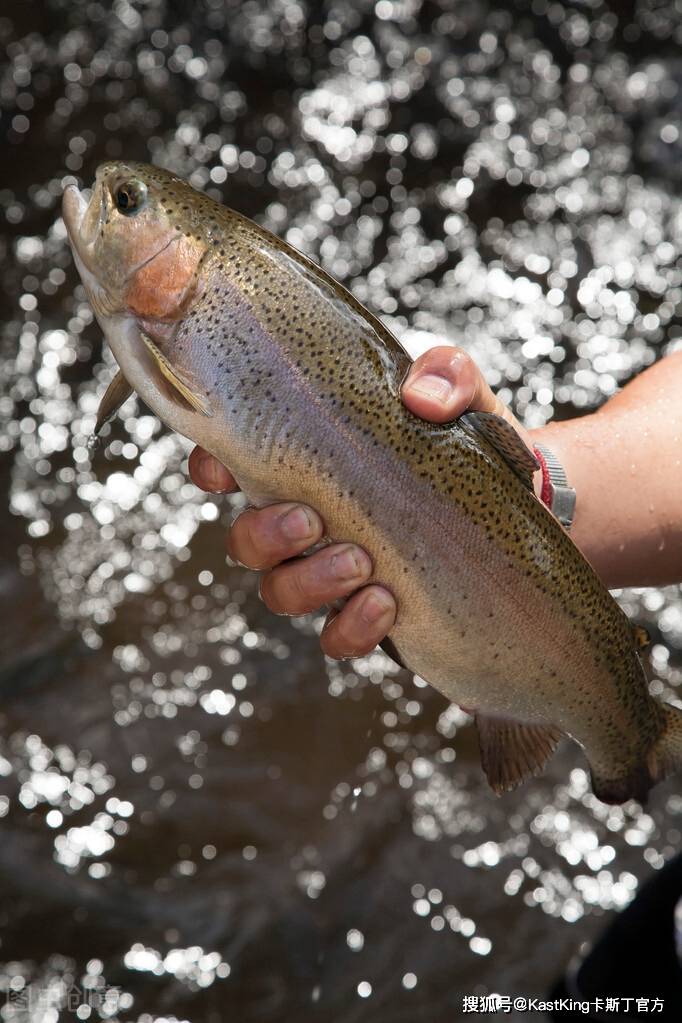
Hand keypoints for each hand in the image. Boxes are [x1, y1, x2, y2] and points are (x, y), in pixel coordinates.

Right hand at [188, 346, 531, 657]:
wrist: (526, 507)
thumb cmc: (469, 441)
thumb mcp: (464, 394)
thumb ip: (446, 375)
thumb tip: (422, 398)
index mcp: (310, 462)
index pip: (231, 464)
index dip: (209, 469)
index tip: (221, 472)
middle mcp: (310, 521)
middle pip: (246, 542)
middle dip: (264, 536)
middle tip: (312, 521)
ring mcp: (335, 573)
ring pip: (280, 592)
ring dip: (308, 582)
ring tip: (361, 563)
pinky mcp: (371, 616)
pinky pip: (336, 638)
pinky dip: (351, 628)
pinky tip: (387, 604)